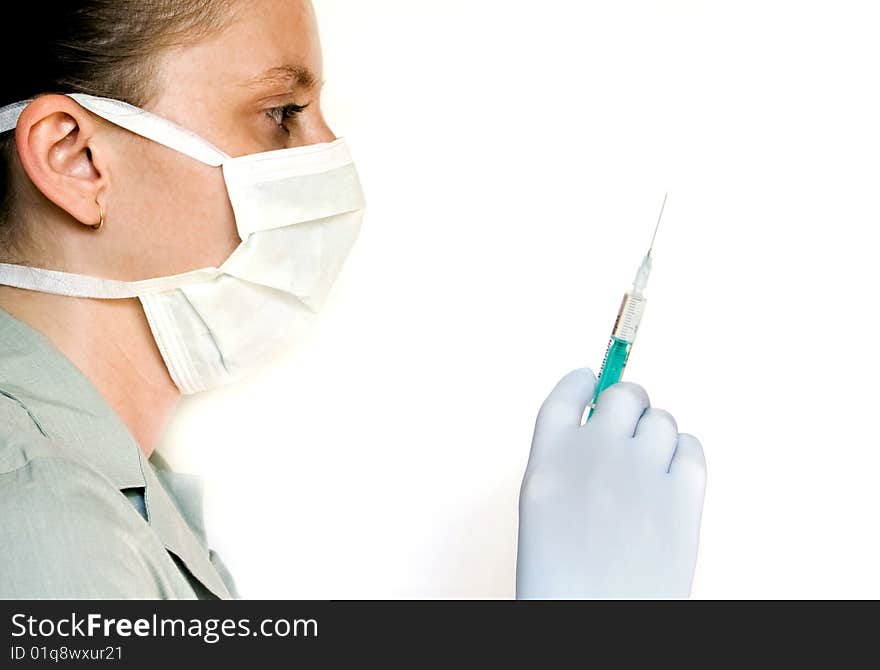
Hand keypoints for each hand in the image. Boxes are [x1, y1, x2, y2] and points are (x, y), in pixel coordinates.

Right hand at [516, 368, 706, 598]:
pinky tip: (670, 477)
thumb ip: (566, 458)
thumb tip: (603, 419)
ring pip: (662, 420)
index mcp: (549, 456)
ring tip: (647, 468)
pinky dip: (683, 454)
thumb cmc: (564, 573)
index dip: (582, 382)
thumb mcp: (544, 505)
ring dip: (655, 435)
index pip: (568, 393)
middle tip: (630, 424)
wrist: (595, 618)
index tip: (590, 381)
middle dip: (628, 405)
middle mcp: (595, 452)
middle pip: (624, 395)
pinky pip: (692, 447)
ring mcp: (640, 471)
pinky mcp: (682, 496)